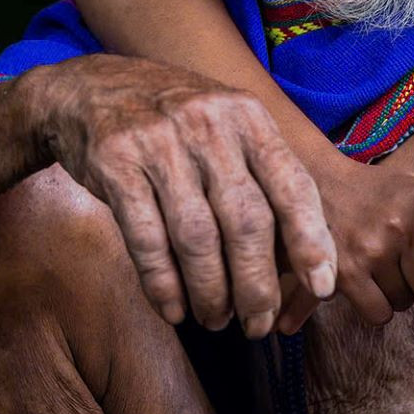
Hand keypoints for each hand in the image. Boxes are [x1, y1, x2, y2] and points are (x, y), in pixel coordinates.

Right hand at [16, 55, 337, 339]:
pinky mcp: (115, 163)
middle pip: (246, 220)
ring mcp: (160, 142)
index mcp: (248, 116)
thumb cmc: (177, 122)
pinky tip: (174, 311)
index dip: (311, 240)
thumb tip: (302, 253)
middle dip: (257, 283)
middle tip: (259, 324)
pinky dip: (163, 283)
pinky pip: (146, 238)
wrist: (92, 89)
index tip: (322, 287)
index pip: (292, 184)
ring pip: (196, 236)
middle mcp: (209, 125)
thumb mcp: (227, 125)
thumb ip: (262, 175)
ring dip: (210, 291)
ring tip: (217, 320)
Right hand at [309, 137, 413, 325]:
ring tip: (381, 264)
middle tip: (401, 257)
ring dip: (396, 291)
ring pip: (405, 301)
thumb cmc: (384, 194)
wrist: (322, 186)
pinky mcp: (346, 274)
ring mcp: (372, 249)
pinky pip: (380, 314)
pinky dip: (377, 307)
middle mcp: (400, 223)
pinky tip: (369, 284)